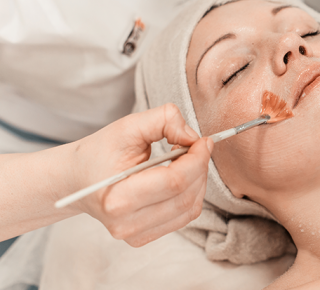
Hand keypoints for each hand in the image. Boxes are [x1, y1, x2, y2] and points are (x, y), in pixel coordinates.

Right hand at [67, 104, 211, 246]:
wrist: (76, 179)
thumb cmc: (100, 152)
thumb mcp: (128, 126)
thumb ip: (163, 120)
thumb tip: (194, 137)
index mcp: (117, 198)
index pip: (175, 182)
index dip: (197, 159)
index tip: (204, 141)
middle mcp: (126, 223)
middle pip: (186, 196)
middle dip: (200, 167)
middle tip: (196, 146)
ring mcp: (135, 235)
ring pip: (190, 208)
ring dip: (198, 180)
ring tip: (186, 160)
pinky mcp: (144, 238)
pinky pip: (184, 216)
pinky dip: (191, 193)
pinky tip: (181, 177)